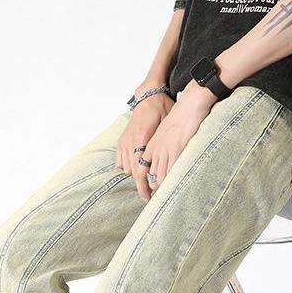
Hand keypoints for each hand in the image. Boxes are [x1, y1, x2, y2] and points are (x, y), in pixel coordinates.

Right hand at [116, 85, 173, 199]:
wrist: (148, 95)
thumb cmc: (161, 108)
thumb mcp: (168, 123)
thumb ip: (166, 143)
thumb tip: (172, 164)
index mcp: (142, 138)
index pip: (140, 169)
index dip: (144, 185)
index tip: (149, 196)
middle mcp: (130, 141)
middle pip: (133, 172)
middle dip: (140, 186)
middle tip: (148, 197)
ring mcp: (124, 141)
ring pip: (126, 168)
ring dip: (135, 176)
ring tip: (144, 184)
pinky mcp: (122, 140)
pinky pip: (120, 160)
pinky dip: (126, 167)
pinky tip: (134, 171)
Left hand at [136, 81, 216, 198]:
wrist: (190, 103)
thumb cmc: (181, 116)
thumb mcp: (166, 131)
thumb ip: (163, 146)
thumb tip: (167, 159)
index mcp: (152, 144)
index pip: (141, 168)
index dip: (142, 183)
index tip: (146, 192)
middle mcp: (156, 148)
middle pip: (149, 175)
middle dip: (149, 190)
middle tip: (153, 201)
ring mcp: (166, 149)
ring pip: (160, 176)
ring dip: (161, 189)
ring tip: (164, 200)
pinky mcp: (177, 149)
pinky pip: (172, 170)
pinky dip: (172, 182)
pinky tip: (174, 189)